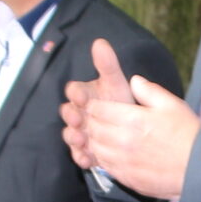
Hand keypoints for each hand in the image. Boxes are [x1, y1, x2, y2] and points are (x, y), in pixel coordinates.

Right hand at [60, 38, 137, 169]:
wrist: (132, 128)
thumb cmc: (121, 101)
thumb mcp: (117, 82)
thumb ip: (107, 65)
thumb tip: (100, 41)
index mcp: (84, 95)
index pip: (74, 90)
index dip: (76, 93)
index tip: (81, 94)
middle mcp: (78, 113)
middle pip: (68, 113)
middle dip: (71, 116)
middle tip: (78, 118)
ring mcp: (80, 132)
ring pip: (71, 135)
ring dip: (73, 137)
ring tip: (81, 139)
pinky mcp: (85, 150)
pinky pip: (79, 155)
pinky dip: (81, 157)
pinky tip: (87, 159)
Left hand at [77, 58, 200, 200]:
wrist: (200, 169)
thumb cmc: (188, 135)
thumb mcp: (172, 105)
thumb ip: (149, 90)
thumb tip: (134, 80)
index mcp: (133, 120)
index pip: (98, 109)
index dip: (94, 105)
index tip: (96, 104)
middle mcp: (124, 142)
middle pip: (94, 129)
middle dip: (90, 121)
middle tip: (93, 118)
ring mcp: (124, 162)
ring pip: (96, 149)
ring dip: (94, 140)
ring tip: (100, 134)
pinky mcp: (127, 178)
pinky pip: (105, 166)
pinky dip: (102, 157)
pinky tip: (109, 152)